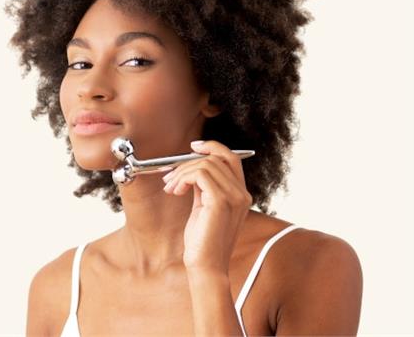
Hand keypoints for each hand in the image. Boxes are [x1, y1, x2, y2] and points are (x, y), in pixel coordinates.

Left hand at [162, 140, 252, 273]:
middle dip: (189, 161)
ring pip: (206, 164)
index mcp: (240, 194)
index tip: (194, 147)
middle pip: (217, 158)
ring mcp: (234, 197)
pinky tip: (176, 191)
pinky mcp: (221, 201)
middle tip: (172, 174)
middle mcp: (241, 193)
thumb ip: (204, 186)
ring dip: (182, 172)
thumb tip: (191, 168)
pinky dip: (183, 178)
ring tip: (172, 187)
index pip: (231, 158)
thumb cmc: (203, 241)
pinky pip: (200, 174)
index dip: (212, 147)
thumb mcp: (205, 207)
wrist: (206, 266)